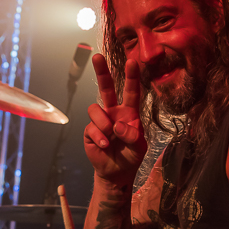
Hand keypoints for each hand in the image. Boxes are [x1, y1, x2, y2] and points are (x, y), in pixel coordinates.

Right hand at [84, 55, 146, 186]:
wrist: (116, 172)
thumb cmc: (131, 156)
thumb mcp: (138, 147)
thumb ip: (132, 136)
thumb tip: (117, 125)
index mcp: (129, 113)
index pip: (131, 92)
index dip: (131, 77)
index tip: (132, 62)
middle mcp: (114, 112)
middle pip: (106, 88)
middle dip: (102, 72)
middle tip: (97, 57)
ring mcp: (101, 120)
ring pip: (95, 109)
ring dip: (103, 123)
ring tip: (110, 137)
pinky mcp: (90, 131)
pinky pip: (91, 128)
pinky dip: (99, 138)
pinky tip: (104, 146)